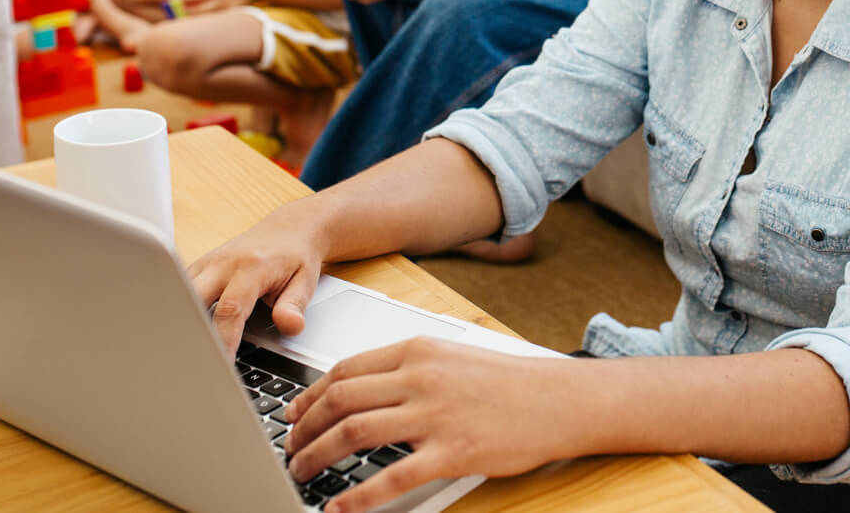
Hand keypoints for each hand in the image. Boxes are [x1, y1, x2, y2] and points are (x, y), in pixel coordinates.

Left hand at [179, 0, 258, 13]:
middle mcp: (221, 1)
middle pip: (198, 10)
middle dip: (186, 10)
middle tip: (177, 9)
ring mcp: (226, 10)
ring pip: (205, 17)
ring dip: (194, 17)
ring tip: (185, 14)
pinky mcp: (230, 15)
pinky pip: (214, 20)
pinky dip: (205, 19)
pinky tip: (199, 17)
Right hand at [187, 205, 326, 350]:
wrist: (289, 227)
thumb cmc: (297, 256)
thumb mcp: (306, 281)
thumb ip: (295, 306)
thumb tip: (291, 326)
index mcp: (251, 266)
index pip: (230, 309)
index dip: (222, 341)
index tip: (220, 366)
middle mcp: (224, 262)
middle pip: (193, 301)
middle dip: (190, 333)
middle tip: (191, 364)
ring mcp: (208, 262)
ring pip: (180, 294)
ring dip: (180, 321)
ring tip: (182, 353)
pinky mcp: (199, 265)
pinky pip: (181, 289)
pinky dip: (179, 310)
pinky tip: (183, 331)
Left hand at [283, 339, 578, 509]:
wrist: (558, 399)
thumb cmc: (508, 382)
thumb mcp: (452, 358)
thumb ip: (407, 369)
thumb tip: (360, 390)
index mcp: (418, 351)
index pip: (345, 370)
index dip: (310, 395)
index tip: (293, 414)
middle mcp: (421, 378)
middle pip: (340, 399)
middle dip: (304, 428)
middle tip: (290, 449)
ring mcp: (435, 414)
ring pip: (354, 433)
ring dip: (318, 456)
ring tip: (303, 472)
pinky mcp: (452, 451)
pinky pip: (392, 476)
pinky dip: (358, 496)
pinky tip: (339, 506)